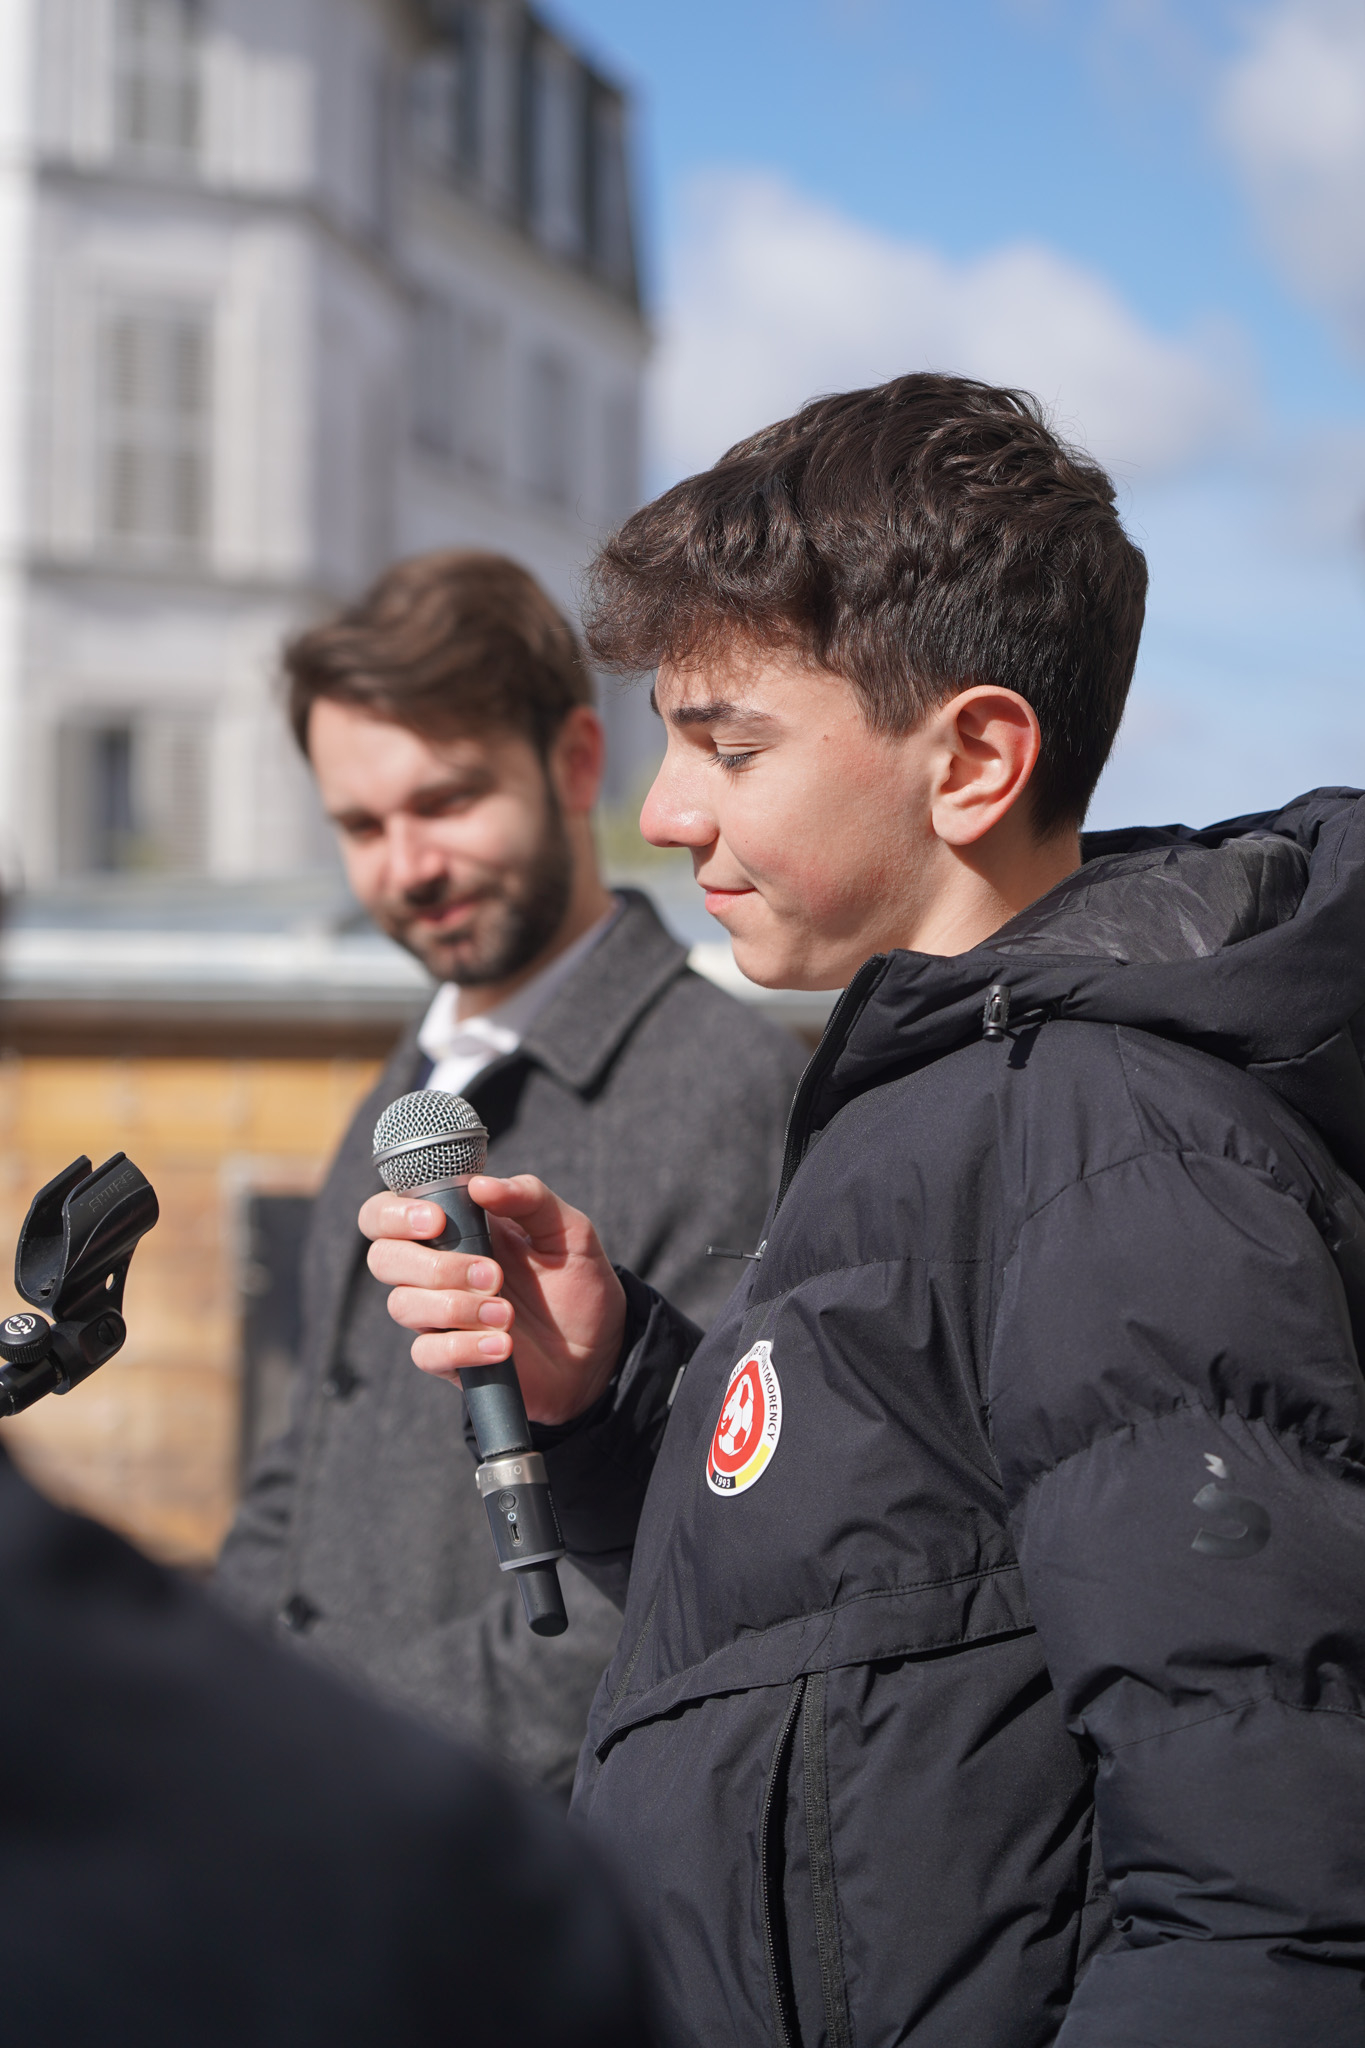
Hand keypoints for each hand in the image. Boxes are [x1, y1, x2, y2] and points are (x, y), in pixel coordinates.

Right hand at [359, 1174, 626, 1425]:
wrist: (599, 1346)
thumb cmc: (574, 1279)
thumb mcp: (565, 1229)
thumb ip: (528, 1197)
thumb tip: (480, 1184)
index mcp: (453, 1228)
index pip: (385, 1213)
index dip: (393, 1213)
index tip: (437, 1221)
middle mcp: (435, 1269)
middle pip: (382, 1258)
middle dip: (433, 1265)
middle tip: (493, 1274)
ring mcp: (439, 1315)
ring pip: (403, 1305)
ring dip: (455, 1307)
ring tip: (507, 1314)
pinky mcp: (450, 1359)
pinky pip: (427, 1353)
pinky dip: (464, 1347)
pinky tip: (503, 1345)